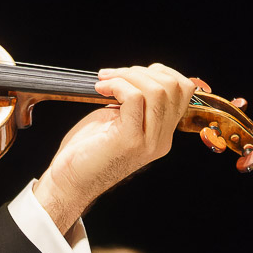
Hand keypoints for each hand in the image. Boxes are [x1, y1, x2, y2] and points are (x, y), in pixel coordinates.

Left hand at [33, 63, 192, 232]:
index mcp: (161, 133)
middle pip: (173, 87)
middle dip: (141, 72)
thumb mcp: (117, 120)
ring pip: (157, 91)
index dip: (160, 72)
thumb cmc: (86, 150)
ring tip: (104, 82)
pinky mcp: (130, 140)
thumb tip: (137, 74)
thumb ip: (135, 101)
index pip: (183, 91)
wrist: (69, 181)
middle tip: (111, 76)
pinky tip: (100, 90)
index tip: (131, 73)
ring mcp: (148, 141)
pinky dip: (117, 85)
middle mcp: (161, 139)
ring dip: (127, 76)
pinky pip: (135, 98)